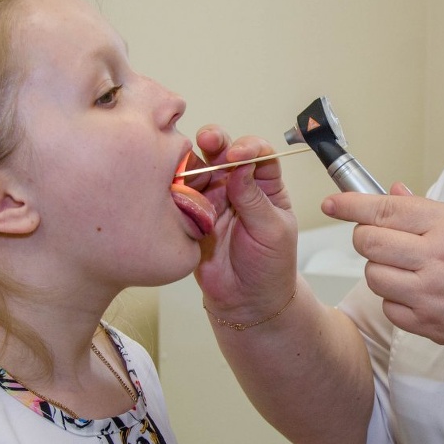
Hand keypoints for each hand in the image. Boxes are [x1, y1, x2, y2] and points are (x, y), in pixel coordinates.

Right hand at [190, 125, 298, 318]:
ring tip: (187, 167)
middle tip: (207, 140)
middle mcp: (236, 186)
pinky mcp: (190, 216)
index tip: (238, 156)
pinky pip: (179, 195)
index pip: (259, 153)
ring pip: (198, 169)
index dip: (248, 147)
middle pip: (224, 152)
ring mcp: (211, 199)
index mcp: (265, 185)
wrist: (247, 302)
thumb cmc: (270, 267)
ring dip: (192, 161)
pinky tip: (172, 186)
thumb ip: (254, 198)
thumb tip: (240, 166)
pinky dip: (174, 186)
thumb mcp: (271, 230)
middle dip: (215, 140)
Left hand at [322, 185, 443, 359]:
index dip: (351, 204)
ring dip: (382, 269)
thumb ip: (429, 209)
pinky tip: (419, 294)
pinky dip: (395, 300)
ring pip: (373, 276)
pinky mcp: (428, 325)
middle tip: (382, 239)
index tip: (333, 203)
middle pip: (368, 242)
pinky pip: (389, 308)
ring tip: (410, 269)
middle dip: (367, 237)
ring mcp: (429, 295)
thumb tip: (392, 193)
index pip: (384, 209)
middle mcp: (435, 258)